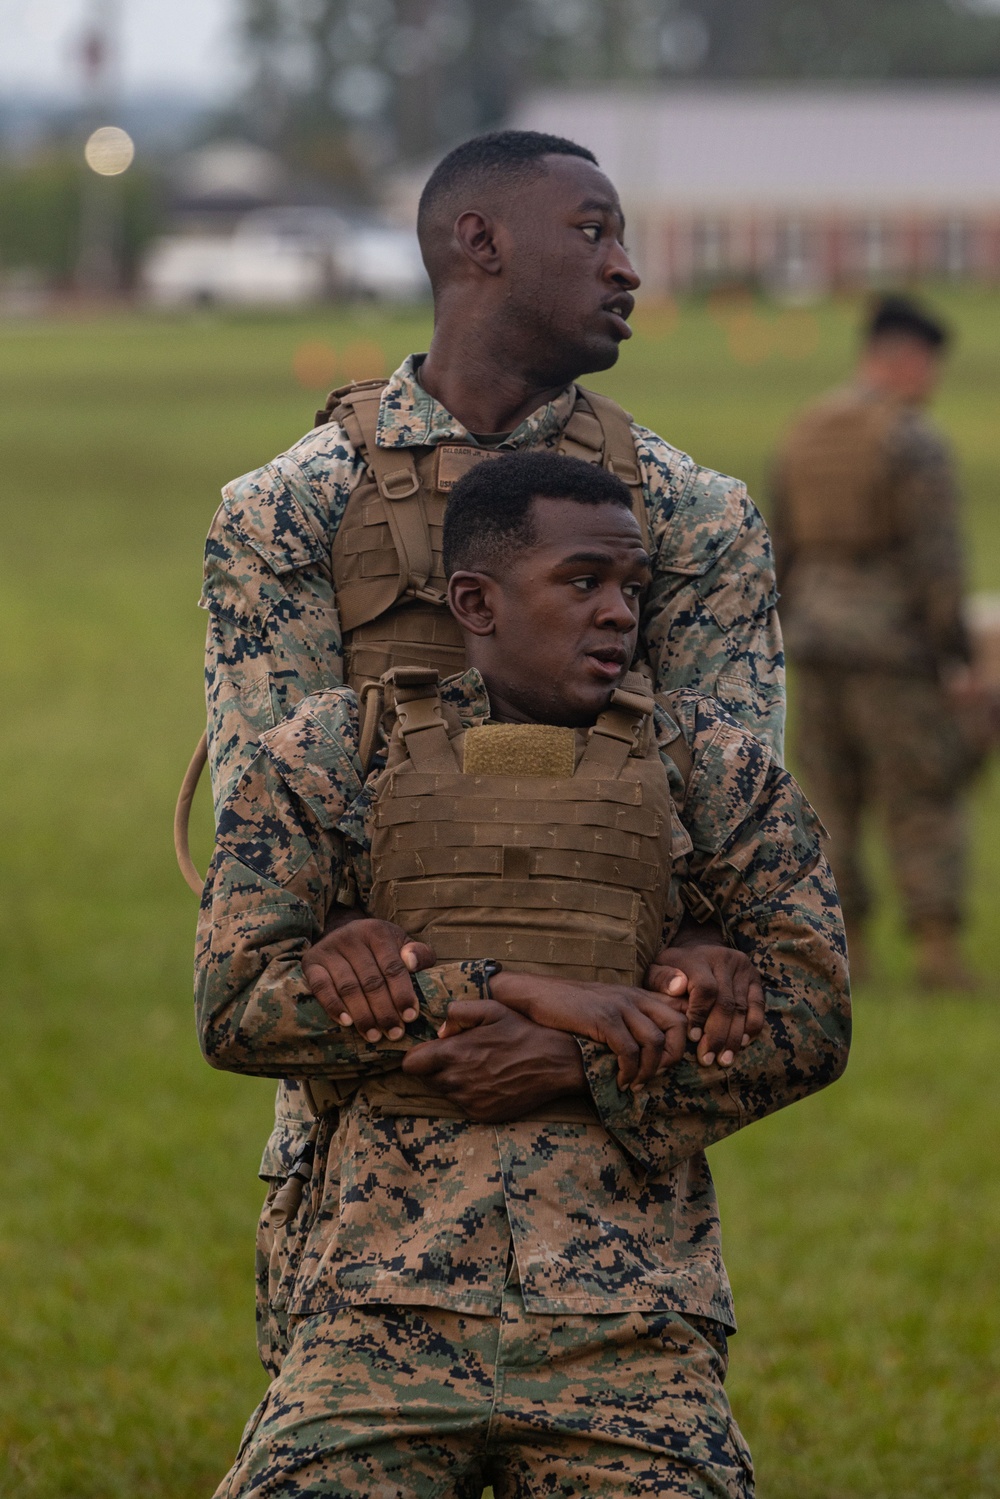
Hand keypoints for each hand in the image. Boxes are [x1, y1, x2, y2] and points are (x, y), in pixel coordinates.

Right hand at [302, 913, 434, 1042]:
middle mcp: (352, 937)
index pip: (393, 967)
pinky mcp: (311, 962)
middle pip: (371, 981)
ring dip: (362, 1014)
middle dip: (384, 1011)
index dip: (402, 994)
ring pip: (348, 987)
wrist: (341, 932)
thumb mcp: (402, 944)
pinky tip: (346, 1022)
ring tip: (373, 1035)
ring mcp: (329, 948)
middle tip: (394, 1033)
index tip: (410, 1017)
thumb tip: (412, 963)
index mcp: (377, 932)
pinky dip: (333, 1006)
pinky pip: (321, 987)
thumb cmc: (379, 948)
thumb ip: (419, 954)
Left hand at [402, 1001, 585, 1122]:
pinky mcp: (481, 1115)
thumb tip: (440, 1030)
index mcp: (454, 1054)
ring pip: (444, 1092)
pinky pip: (462, 1105)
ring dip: (451, 1081)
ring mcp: (469, 1101)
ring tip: (477, 1066)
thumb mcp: (492, 1009)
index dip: (416, 1056)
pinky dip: (469, 1094)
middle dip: (434, 1068)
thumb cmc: (522, 1031)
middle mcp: (457, 1081)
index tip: (428, 1051)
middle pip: (425, 1079)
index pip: (410, 1064)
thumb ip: (458, 1012)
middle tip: (457, 1056)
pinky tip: (488, 1080)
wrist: (555, 1063)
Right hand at [484, 971, 687, 1089]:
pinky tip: (619, 1080)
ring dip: (649, 1070)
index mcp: (638, 994)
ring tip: (634, 1083)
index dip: (687, 1036)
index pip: (680, 1009)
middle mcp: (634, 997)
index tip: (674, 1059)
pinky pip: (629, 1051)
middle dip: (674, 1057)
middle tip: (657, 1074)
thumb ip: (629, 1017)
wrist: (537, 994)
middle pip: (678, 1025)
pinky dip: (628, 1071)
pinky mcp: (603, 1018)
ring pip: (656, 1042)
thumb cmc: (571, 1006)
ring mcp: (620, 1006)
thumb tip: (650, 1046)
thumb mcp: (607, 1005)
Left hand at [647, 941, 764, 1067]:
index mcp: (699, 958)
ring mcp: (743, 968)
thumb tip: (678, 987)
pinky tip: (743, 1044)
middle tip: (708, 1059)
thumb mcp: (658, 969)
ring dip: (734, 1037)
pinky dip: (752, 1026)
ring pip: (742, 1008)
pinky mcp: (755, 978)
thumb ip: (661, 979)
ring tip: (725, 1059)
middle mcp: (725, 960)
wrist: (698, 948)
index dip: (700, 1015)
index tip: (692, 1038)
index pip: (705, 989)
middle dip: (717, 1035)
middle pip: (726, 1003)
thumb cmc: (674, 969)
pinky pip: (758, 1006)